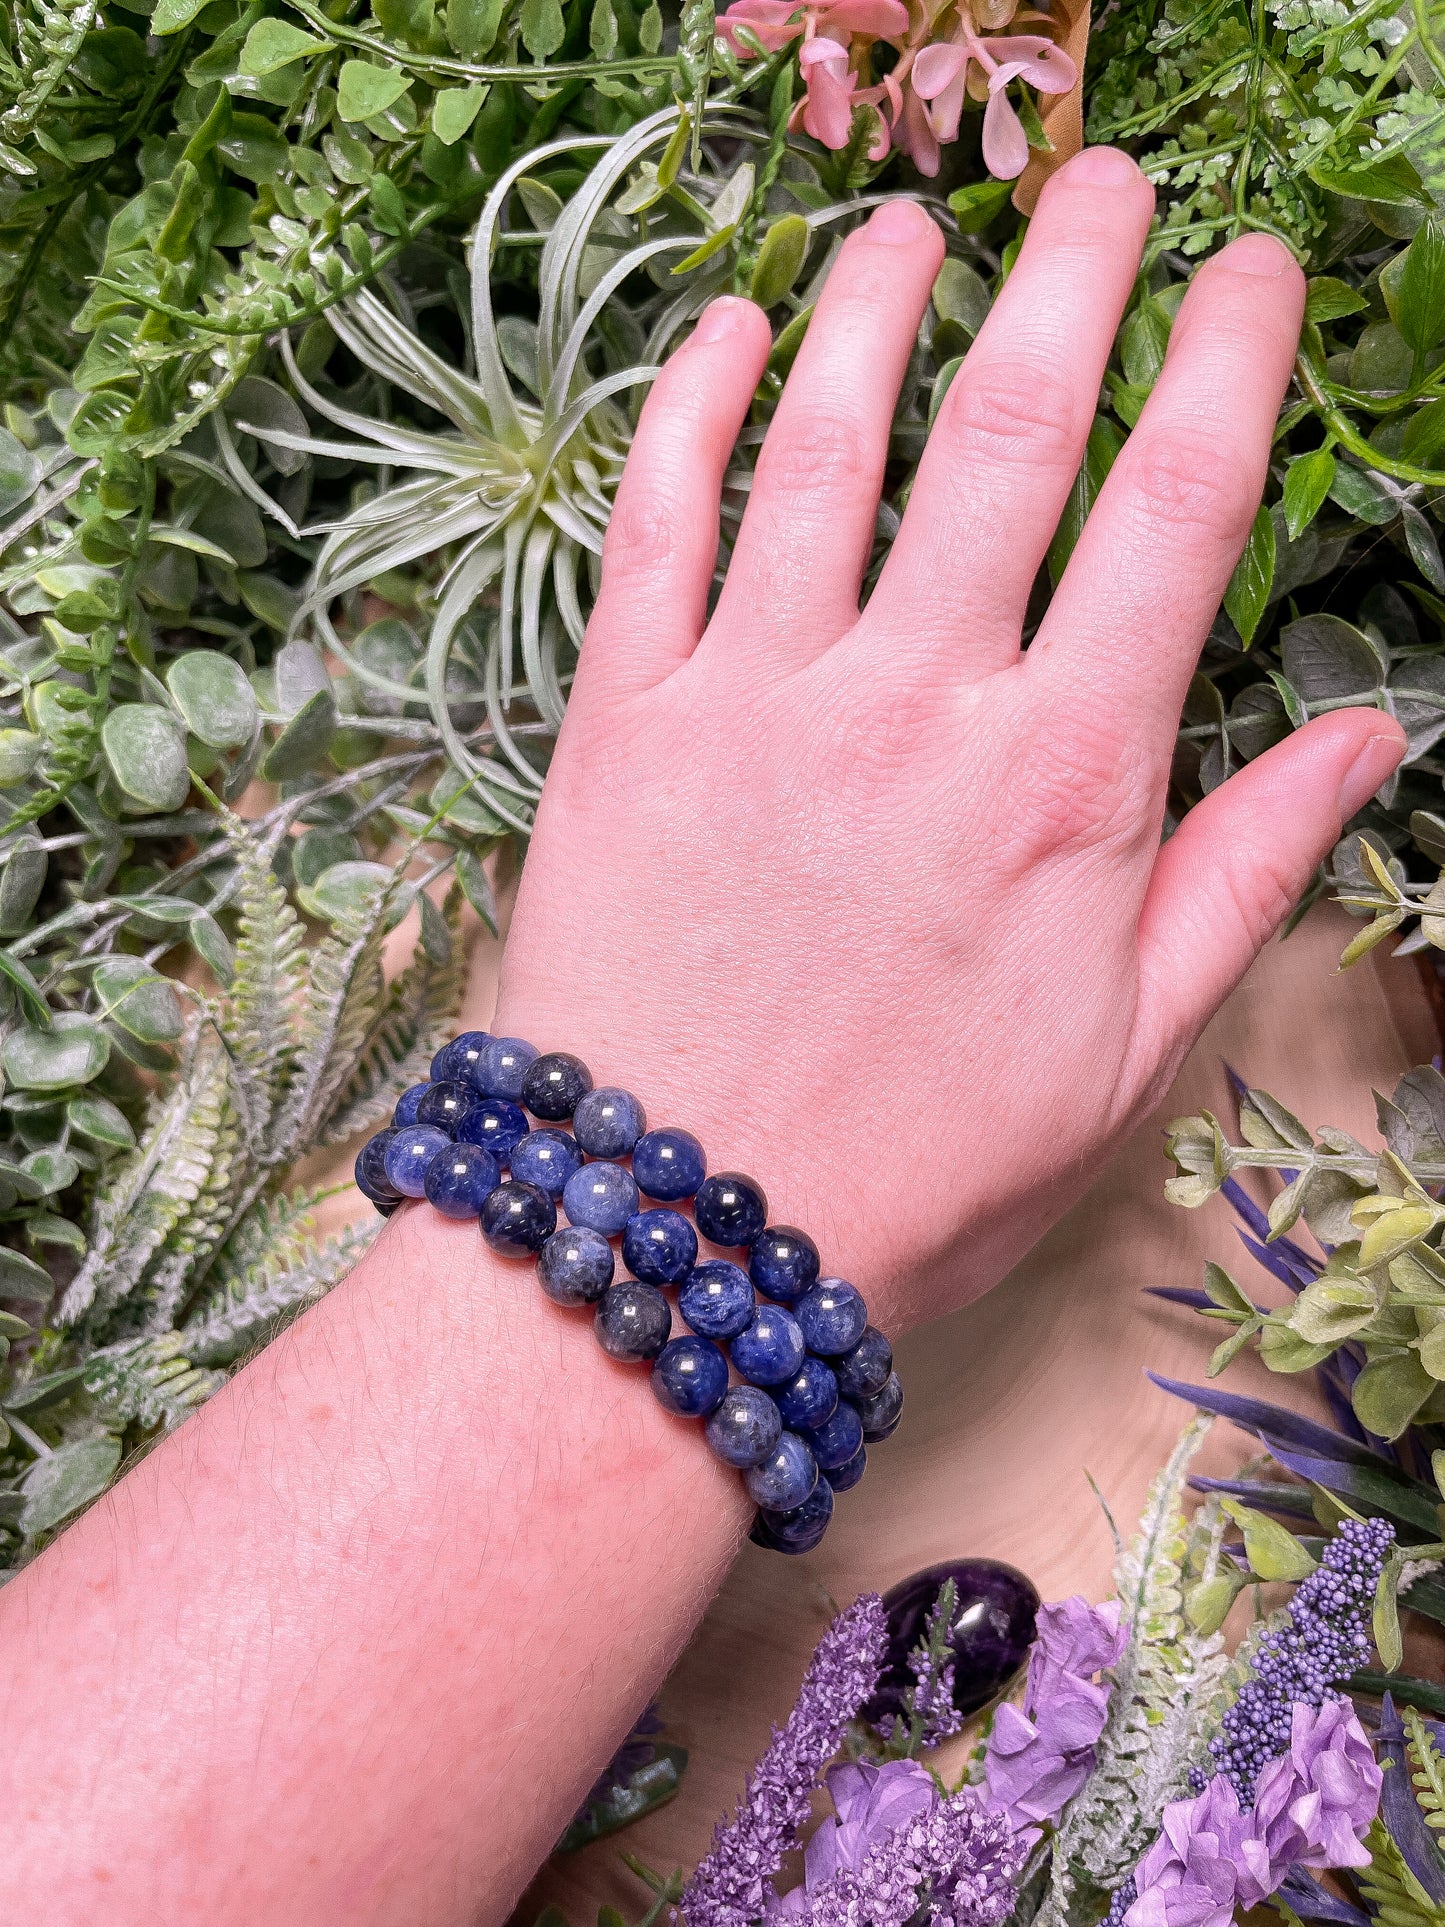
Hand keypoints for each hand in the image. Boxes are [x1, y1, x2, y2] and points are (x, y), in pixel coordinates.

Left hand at [495, 146, 1403, 1329]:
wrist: (682, 1235)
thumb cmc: (921, 1163)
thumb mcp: (1125, 1048)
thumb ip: (1244, 873)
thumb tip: (1371, 740)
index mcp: (1062, 780)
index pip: (1175, 512)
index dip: (1228, 362)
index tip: (1254, 269)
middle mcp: (913, 705)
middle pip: (1012, 431)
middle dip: (1072, 275)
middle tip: (1104, 178)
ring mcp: (755, 699)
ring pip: (827, 445)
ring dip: (877, 308)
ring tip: (915, 222)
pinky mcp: (621, 724)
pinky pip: (655, 528)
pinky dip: (688, 414)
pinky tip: (722, 332)